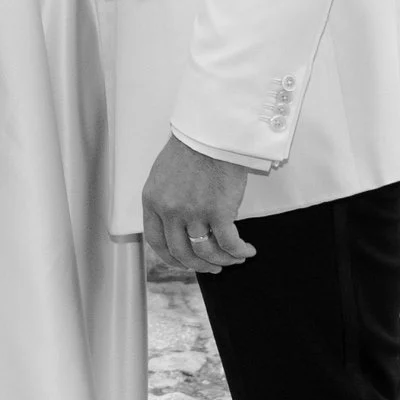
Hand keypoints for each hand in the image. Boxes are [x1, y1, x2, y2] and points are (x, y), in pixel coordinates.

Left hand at [140, 136, 253, 278]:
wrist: (212, 131)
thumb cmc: (192, 146)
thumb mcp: (163, 174)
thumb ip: (165, 199)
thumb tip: (176, 222)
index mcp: (153, 201)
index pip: (156, 241)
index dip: (170, 258)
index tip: (184, 262)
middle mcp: (169, 211)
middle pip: (181, 252)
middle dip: (199, 265)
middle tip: (213, 268)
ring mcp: (193, 213)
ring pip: (206, 251)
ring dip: (222, 260)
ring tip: (233, 260)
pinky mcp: (219, 211)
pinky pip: (228, 243)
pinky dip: (238, 252)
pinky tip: (247, 251)